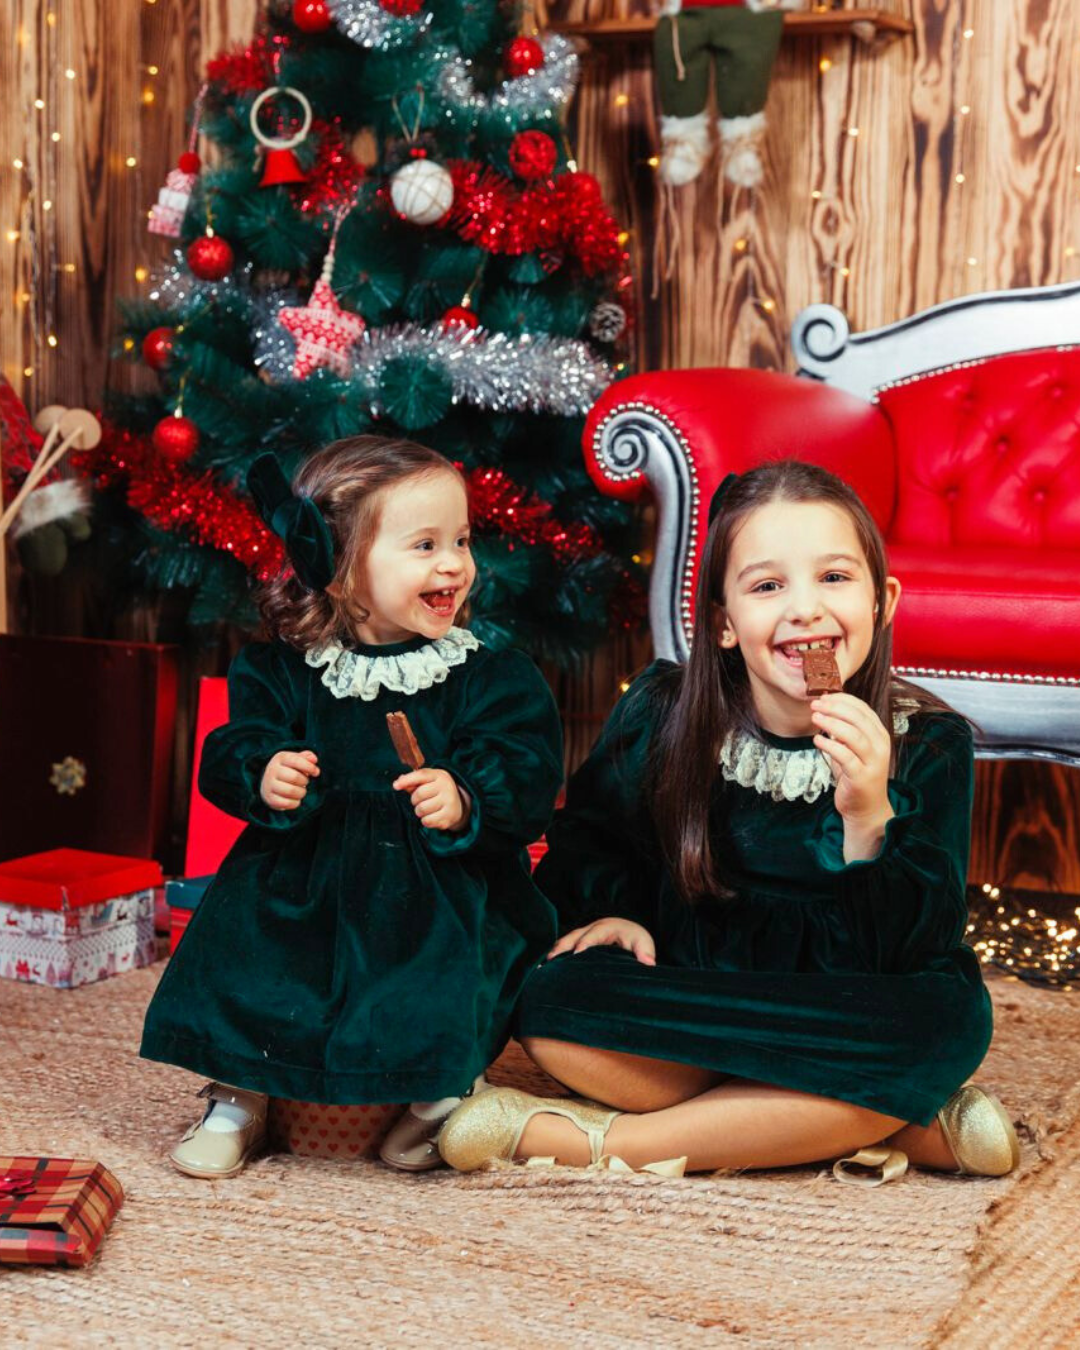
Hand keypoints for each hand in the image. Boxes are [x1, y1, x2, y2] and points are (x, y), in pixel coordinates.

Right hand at [260, 749, 319, 810]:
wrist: (269, 784)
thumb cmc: (288, 770)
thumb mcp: (296, 759)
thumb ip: (307, 757)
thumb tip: (314, 759)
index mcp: (280, 758)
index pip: (296, 761)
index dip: (310, 767)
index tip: (316, 772)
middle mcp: (272, 770)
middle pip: (295, 777)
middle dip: (305, 781)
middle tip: (305, 782)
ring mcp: (269, 785)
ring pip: (291, 791)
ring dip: (301, 792)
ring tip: (301, 791)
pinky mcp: (270, 799)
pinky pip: (287, 803)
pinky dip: (296, 803)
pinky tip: (295, 799)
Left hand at [394, 767, 469, 831]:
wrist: (459, 805)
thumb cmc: (437, 791)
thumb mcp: (428, 782)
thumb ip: (413, 782)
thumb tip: (398, 782)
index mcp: (439, 775)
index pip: (421, 775)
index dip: (407, 780)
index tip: (395, 786)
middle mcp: (446, 787)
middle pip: (419, 794)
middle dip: (415, 800)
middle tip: (421, 800)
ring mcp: (449, 802)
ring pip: (421, 809)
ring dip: (419, 811)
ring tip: (427, 808)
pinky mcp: (448, 817)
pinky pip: (426, 821)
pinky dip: (425, 820)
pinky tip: (432, 816)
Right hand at [547, 917, 655, 965]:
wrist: (628, 931)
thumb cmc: (635, 939)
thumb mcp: (643, 943)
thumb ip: (645, 952)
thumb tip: (648, 963)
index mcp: (606, 927)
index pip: (593, 935)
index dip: (584, 944)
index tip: (576, 955)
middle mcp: (590, 928)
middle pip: (573, 936)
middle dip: (561, 947)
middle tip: (551, 960)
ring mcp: (582, 934)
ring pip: (565, 941)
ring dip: (554, 952)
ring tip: (543, 967)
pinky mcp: (577, 941)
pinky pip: (563, 947)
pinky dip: (555, 955)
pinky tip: (545, 969)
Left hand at [811, 693, 893, 857]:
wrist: (866, 808)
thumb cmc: (856, 775)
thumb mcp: (852, 749)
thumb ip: (844, 730)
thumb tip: (825, 708)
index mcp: (879, 735)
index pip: (863, 710)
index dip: (843, 700)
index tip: (824, 696)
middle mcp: (880, 747)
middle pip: (859, 719)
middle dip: (835, 708)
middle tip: (815, 705)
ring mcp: (873, 762)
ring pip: (854, 736)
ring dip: (832, 724)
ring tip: (815, 718)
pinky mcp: (862, 777)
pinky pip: (846, 757)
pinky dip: (830, 746)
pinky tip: (817, 740)